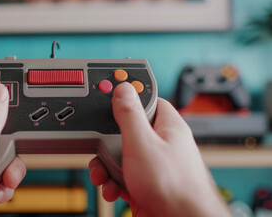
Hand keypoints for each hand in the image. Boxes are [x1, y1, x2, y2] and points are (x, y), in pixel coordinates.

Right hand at [89, 82, 229, 216]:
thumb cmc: (174, 187)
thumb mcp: (143, 143)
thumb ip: (131, 114)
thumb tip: (124, 88)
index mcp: (167, 127)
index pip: (147, 102)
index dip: (128, 99)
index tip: (110, 99)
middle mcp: (161, 145)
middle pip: (126, 132)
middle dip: (108, 143)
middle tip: (102, 148)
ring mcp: (152, 166)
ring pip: (121, 156)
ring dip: (107, 166)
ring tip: (105, 174)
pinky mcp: (144, 185)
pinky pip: (122, 176)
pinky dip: (112, 183)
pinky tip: (114, 189)